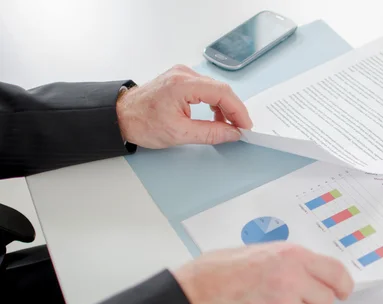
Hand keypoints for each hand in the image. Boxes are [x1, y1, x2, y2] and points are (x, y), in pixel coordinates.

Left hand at [116, 65, 251, 147]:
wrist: (120, 116)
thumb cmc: (142, 123)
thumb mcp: (179, 134)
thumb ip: (210, 133)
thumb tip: (232, 133)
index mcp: (182, 85)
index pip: (222, 93)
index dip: (238, 110)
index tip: (245, 126)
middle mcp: (183, 74)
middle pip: (220, 89)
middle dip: (234, 109)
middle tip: (240, 128)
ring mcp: (182, 74)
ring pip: (214, 88)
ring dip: (224, 107)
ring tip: (228, 125)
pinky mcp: (180, 79)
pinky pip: (206, 88)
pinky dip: (214, 102)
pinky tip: (215, 116)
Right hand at [173, 243, 353, 303]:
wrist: (195, 295)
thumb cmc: (219, 272)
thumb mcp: (261, 251)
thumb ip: (290, 262)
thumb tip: (312, 274)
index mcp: (292, 257)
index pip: (335, 272)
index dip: (342, 284)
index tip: (342, 291)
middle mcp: (293, 280)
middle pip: (325, 301)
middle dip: (313, 303)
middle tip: (293, 301)